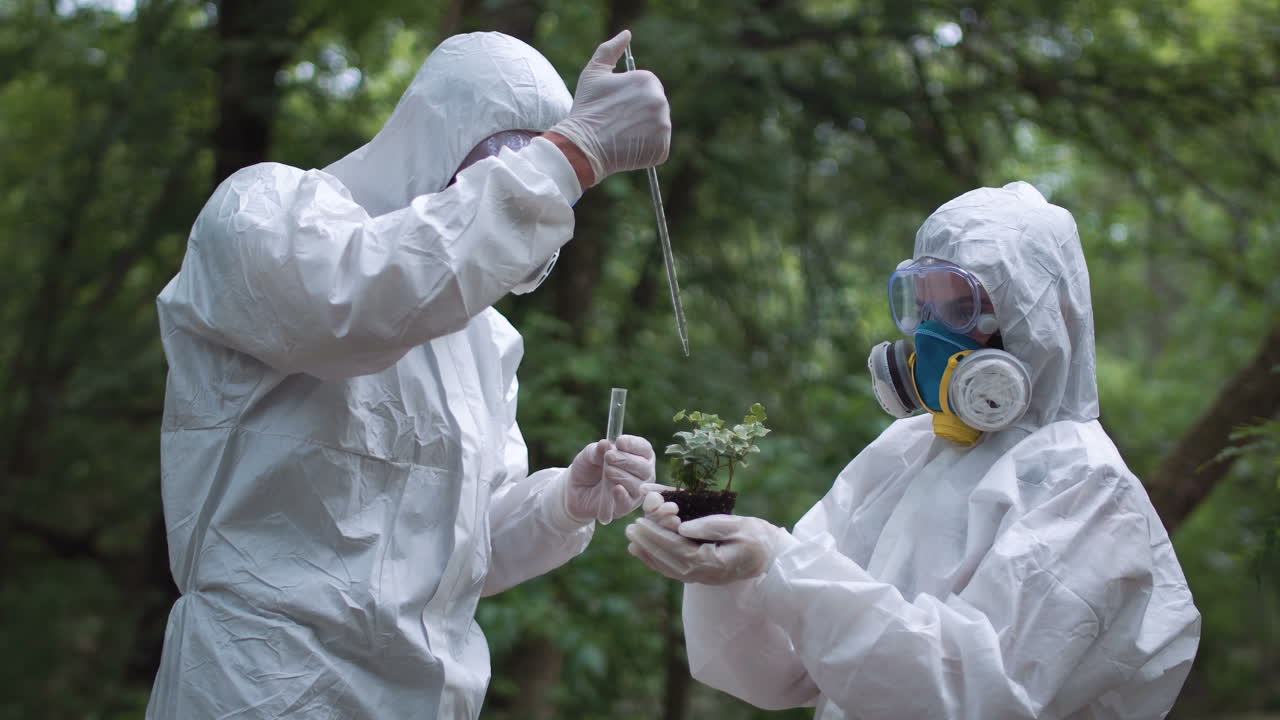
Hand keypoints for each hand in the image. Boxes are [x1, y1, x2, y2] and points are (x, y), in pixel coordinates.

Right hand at [545, 29, 670, 186]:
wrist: (582, 145)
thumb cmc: (586, 108)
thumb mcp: (593, 74)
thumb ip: (610, 50)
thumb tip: (626, 34)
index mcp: (648, 80)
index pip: (648, 89)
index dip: (630, 100)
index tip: (615, 108)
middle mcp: (660, 100)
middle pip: (654, 108)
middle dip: (639, 115)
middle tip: (617, 124)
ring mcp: (663, 125)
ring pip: (657, 128)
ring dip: (643, 132)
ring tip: (621, 136)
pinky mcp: (663, 147)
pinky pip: (659, 147)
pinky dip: (647, 150)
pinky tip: (628, 148)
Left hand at [564, 435, 655, 524]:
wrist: (575, 490)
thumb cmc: (588, 468)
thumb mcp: (589, 455)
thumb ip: (597, 450)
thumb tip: (605, 443)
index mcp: (638, 456)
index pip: (644, 449)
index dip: (634, 445)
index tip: (619, 441)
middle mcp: (641, 474)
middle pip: (645, 467)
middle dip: (626, 460)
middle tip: (609, 457)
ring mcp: (635, 492)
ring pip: (638, 485)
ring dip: (622, 475)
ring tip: (606, 471)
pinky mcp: (625, 507)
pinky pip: (628, 502)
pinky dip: (623, 495)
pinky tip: (616, 488)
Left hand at [626, 504, 787, 584]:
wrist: (772, 556)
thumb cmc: (758, 537)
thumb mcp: (739, 525)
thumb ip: (711, 526)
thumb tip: (682, 527)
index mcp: (713, 562)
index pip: (678, 548)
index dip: (657, 536)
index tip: (640, 523)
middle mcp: (705, 574)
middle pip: (669, 559)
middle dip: (648, 544)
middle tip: (630, 528)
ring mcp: (703, 578)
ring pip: (670, 568)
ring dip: (649, 555)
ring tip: (631, 542)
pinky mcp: (702, 575)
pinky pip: (676, 571)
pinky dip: (658, 563)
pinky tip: (646, 553)